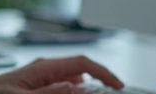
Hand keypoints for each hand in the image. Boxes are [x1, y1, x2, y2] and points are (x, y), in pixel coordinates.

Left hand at [0, 55, 124, 92]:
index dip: (104, 73)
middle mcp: (45, 70)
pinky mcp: (37, 88)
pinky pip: (61, 88)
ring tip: (95, 93)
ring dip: (84, 90)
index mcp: (44, 68)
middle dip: (97, 85)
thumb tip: (79, 88)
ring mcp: (41, 78)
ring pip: (72, 83)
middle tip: (110, 93)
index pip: (83, 63)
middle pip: (81, 74)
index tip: (118, 86)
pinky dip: (71, 92)